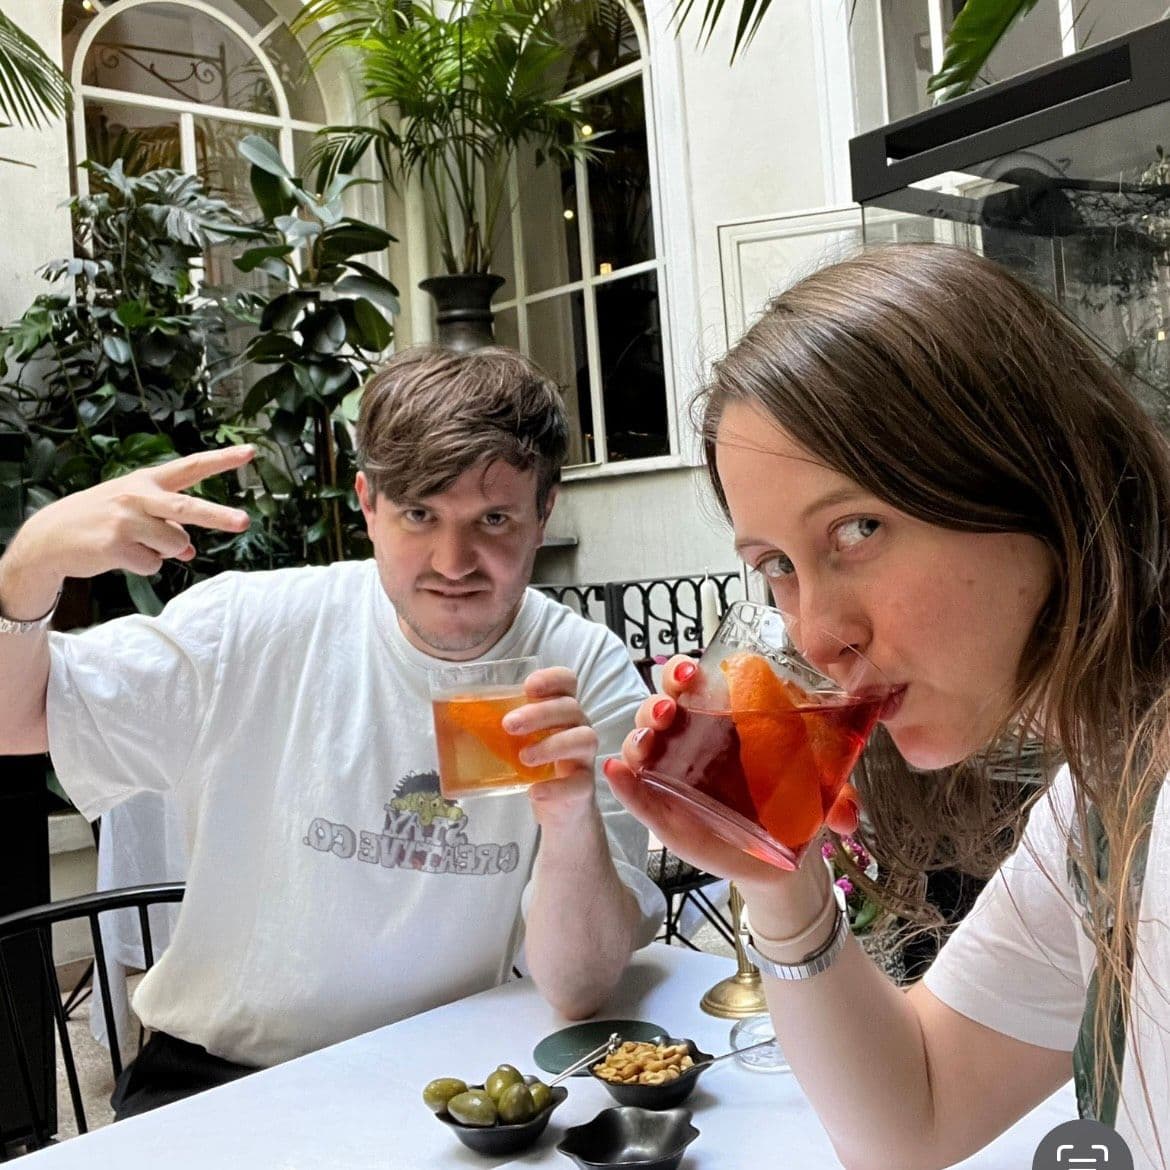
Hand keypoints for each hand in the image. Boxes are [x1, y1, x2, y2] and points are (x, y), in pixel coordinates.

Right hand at [3, 446, 254, 598]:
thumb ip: (168, 526)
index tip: (250, 451)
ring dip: (162, 552)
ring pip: (174, 545)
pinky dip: (143, 566)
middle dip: (218, 516)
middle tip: (245, 522)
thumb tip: (189, 551)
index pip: (191, 467)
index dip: (221, 459)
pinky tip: (120, 554)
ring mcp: (126, 520)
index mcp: (146, 481)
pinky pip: (153, 565)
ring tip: (132, 542)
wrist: (50, 536)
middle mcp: (138, 496)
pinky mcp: (116, 545)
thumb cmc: (101, 520)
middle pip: (188, 507)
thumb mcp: (135, 514)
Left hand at [504, 667, 598, 819]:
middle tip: (508, 725)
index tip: (528, 686)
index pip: (567, 681)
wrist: (558, 806)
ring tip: (523, 758)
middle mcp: (578, 726)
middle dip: (539, 713)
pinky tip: (534, 791)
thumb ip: (495, 725)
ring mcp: (584, 756)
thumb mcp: (515, 740)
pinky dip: (556, 787)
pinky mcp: (584, 786)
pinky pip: (579, 783)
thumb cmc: (534, 764)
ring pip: (583, 739)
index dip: (552, 678)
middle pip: (570, 708)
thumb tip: (448, 712)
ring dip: (551, 745)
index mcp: (560, 709)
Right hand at [602, 656, 859, 887]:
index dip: (683, 671)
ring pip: (642, 743)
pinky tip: (618, 772)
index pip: (690, 681)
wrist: (781, 856)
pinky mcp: (663, 810)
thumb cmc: (791, 802)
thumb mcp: (819, 792)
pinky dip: (622, 782)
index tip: (692, 673)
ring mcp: (673, 774)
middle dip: (659, 700)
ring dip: (639, 734)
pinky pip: (635, 793)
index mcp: (722, 718)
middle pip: (659, 705)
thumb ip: (838, 798)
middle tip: (672, 709)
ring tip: (648, 742)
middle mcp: (690, 739)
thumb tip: (849, 816)